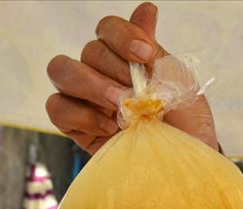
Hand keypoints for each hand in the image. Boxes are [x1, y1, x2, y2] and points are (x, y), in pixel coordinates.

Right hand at [46, 2, 218, 153]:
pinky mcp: (76, 126)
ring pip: (62, 71)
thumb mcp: (177, 82)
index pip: (108, 29)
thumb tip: (146, 8)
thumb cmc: (185, 122)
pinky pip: (57, 107)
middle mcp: (102, 72)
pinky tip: (109, 128)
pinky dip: (81, 114)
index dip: (122, 35)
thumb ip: (153, 49)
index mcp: (127, 56)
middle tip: (137, 94)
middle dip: (114, 70)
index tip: (144, 55)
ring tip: (120, 106)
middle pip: (88, 51)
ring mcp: (86, 98)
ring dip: (92, 86)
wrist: (186, 160)